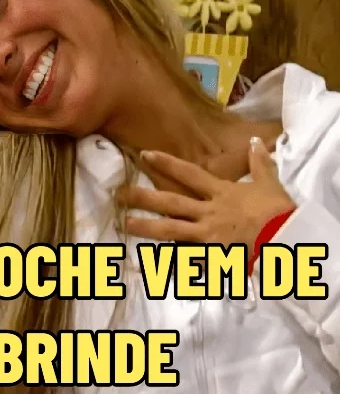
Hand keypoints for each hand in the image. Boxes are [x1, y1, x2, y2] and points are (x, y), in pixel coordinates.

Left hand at [116, 137, 295, 255]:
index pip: (189, 174)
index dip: (166, 163)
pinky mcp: (212, 256)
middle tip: (119, 194)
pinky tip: (150, 267)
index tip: (145, 155)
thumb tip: (256, 141)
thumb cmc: (278, 211)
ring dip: (147, 227)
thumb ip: (258, 163)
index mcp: (220, 193)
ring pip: (171, 229)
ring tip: (125, 225)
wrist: (288, 240)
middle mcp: (208, 212)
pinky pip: (186, 261)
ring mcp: (207, 235)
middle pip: (171, 202)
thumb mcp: (268, 183)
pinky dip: (170, 265)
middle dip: (144, 197)